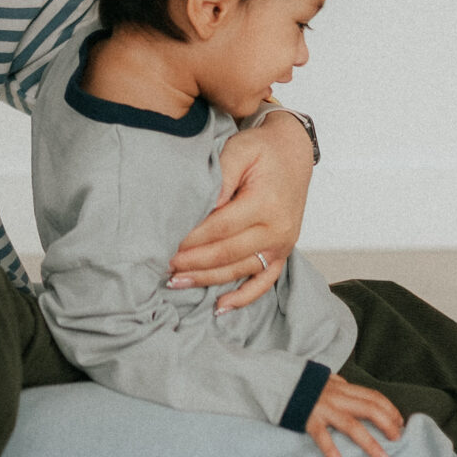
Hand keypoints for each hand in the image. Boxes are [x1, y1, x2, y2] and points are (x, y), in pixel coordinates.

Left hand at [167, 111, 314, 312]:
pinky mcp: (282, 252)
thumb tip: (200, 208)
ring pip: (240, 270)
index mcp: (265, 204)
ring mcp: (282, 245)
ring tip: (177, 282)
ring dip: (208, 280)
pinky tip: (220, 306)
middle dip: (193, 263)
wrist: (293, 152)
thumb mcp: (238, 151)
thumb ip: (218, 178)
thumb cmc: (262, 150)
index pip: (220, 228)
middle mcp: (277, 230)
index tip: (166, 244)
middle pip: (228, 254)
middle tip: (164, 266)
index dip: (192, 239)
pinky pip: (264, 282)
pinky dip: (243, 297)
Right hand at [305, 374, 405, 456]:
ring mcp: (323, 409)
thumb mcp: (323, 380)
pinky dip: (331, 450)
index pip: (373, 397)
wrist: (273, 381)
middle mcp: (336, 397)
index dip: (390, 409)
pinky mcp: (308, 420)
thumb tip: (353, 390)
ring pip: (352, 426)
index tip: (400, 423)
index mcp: (342, 388)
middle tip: (398, 440)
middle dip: (388, 425)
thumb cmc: (300, 384)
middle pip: (370, 409)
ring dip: (371, 443)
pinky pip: (322, 436)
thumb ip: (339, 385)